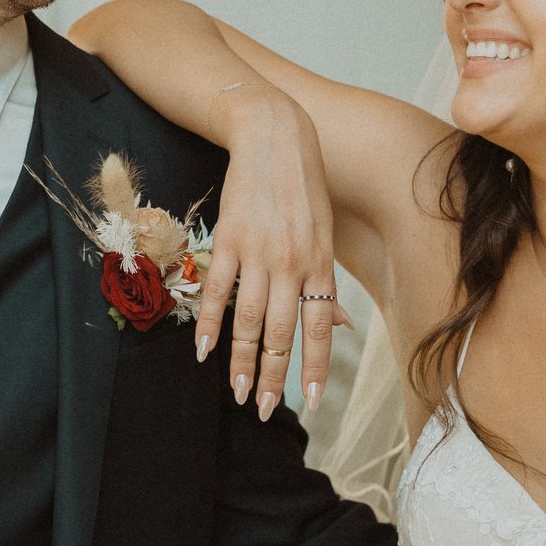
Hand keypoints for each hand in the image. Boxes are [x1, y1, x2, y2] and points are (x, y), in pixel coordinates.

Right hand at [195, 84, 342, 420]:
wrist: (274, 135)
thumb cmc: (303, 186)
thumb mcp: (325, 233)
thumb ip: (326, 281)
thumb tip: (341, 327)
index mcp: (319, 262)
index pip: (318, 326)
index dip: (313, 366)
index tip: (309, 402)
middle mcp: (291, 262)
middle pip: (282, 332)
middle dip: (274, 376)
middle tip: (264, 411)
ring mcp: (257, 252)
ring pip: (248, 319)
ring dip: (241, 361)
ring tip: (237, 392)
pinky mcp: (228, 239)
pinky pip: (216, 290)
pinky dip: (208, 322)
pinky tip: (203, 350)